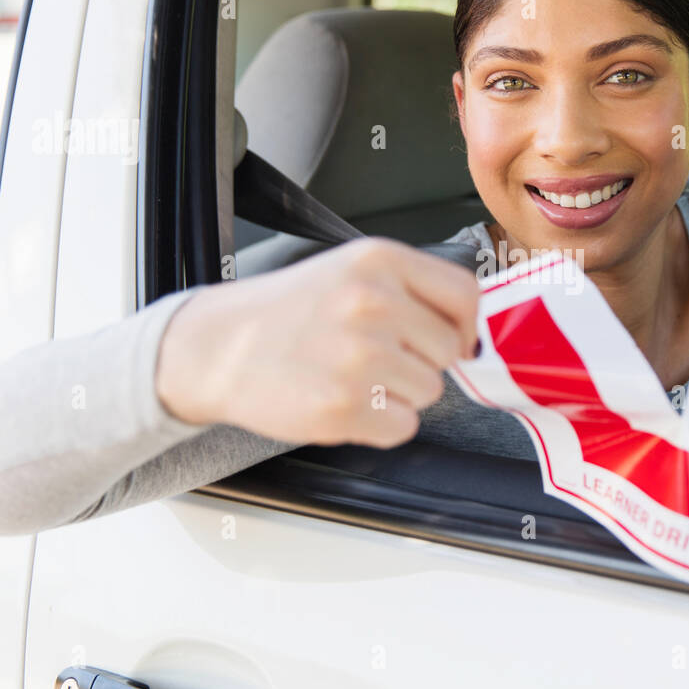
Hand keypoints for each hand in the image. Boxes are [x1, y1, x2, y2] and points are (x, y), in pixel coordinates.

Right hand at [155, 237, 479, 447]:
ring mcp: (359, 356)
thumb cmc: (289, 312)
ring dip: (398, 393)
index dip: (464, 325)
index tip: (451, 339)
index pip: (465, 295)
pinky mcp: (344, 405)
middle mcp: (373, 302)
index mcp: (380, 261)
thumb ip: (411, 290)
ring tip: (351, 375)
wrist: (218, 347)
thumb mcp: (352, 271)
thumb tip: (470, 332)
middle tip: (373, 355)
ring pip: (429, 392)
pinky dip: (379, 424)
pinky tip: (343, 399)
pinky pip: (403, 427)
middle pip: (449, 351)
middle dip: (420, 361)